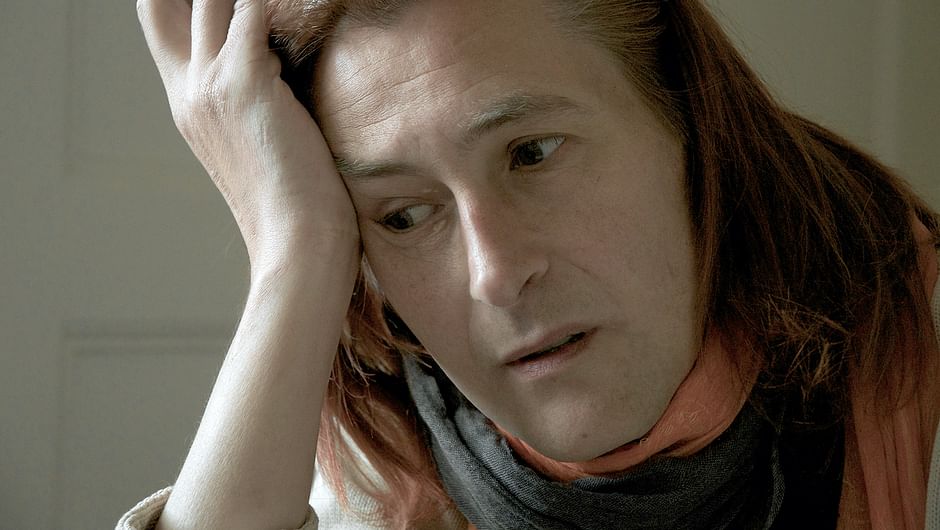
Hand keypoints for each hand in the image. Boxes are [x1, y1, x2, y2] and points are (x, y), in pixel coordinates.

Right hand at [138, 0, 358, 272]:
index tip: (212, 3)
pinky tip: (299, 9)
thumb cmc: (295, 202)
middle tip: (248, 7)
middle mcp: (189, 91)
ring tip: (280, 8)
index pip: (160, 22)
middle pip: (165, 3)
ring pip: (211, 0)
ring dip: (245, 0)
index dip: (179, 0)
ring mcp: (211, 85)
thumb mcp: (259, 142)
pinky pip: (251, 10)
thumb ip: (255, 99)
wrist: (298, 243)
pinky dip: (272, 4)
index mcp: (188, 105)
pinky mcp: (246, 84)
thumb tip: (282, 71)